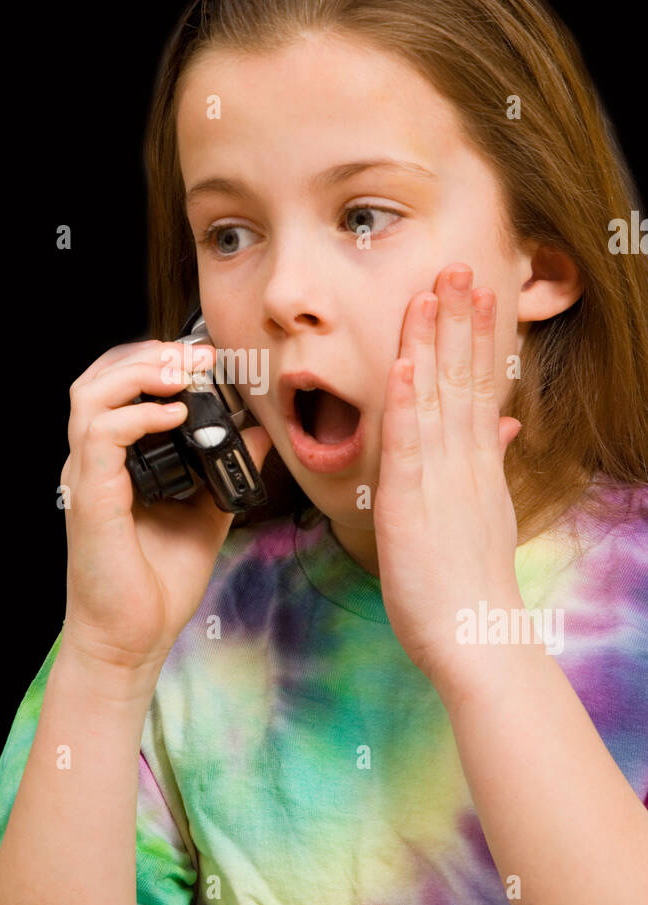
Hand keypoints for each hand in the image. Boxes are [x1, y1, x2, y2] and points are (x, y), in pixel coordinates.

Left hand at [372, 264, 523, 690]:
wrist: (477, 637)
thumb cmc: (470, 584)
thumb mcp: (485, 514)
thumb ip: (488, 464)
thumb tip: (502, 427)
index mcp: (475, 463)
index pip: (476, 385)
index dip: (473, 336)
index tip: (475, 292)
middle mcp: (461, 462)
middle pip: (462, 378)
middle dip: (458, 320)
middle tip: (458, 266)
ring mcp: (438, 479)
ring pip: (436, 397)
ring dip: (432, 343)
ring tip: (432, 293)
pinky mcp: (410, 502)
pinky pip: (408, 443)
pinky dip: (405, 402)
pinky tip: (402, 363)